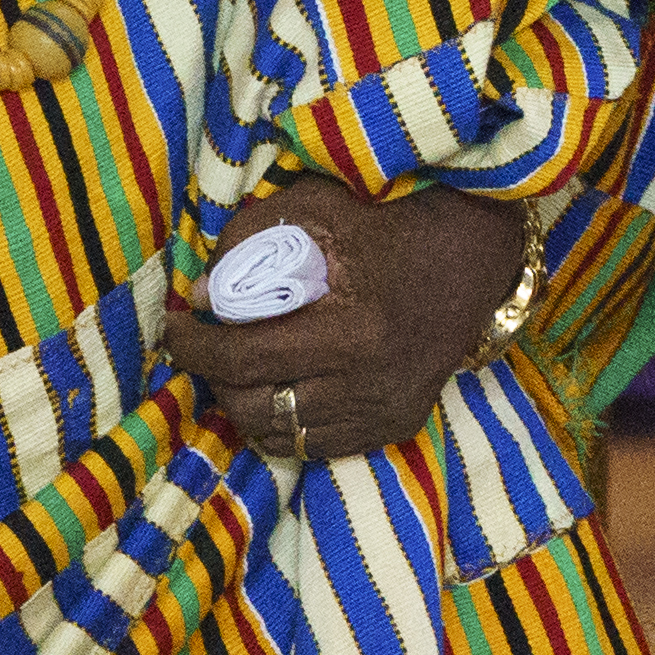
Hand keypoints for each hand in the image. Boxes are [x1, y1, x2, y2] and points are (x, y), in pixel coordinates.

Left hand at [160, 175, 523, 465]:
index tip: (174, 327)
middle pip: (254, 405)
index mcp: (350, 326)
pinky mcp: (398, 422)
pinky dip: (287, 425)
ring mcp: (386, 408)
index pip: (242, 355)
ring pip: (282, 435)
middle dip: (215, 377)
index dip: (193, 346)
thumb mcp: (316, 208)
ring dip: (247, 404)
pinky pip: (318, 446)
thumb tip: (200, 294)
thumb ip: (250, 241)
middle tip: (208, 348)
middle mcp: (369, 380)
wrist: (480, 252)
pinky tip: (282, 391)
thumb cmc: (393, 221)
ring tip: (239, 372)